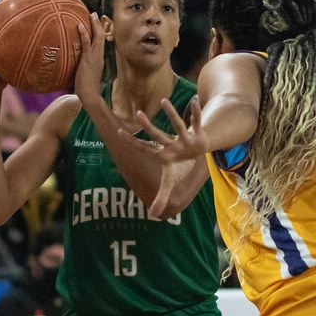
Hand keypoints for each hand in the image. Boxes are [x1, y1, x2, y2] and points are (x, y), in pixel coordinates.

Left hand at [74, 13, 105, 105]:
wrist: (90, 95)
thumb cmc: (86, 89)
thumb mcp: (84, 75)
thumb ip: (81, 69)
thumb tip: (74, 67)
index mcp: (99, 60)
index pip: (100, 43)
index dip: (98, 33)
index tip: (95, 23)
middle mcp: (99, 56)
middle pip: (101, 37)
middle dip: (98, 25)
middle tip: (94, 14)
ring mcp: (94, 58)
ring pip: (97, 38)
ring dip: (94, 25)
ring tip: (91, 15)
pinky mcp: (88, 60)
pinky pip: (87, 44)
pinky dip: (84, 34)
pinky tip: (80, 25)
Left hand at [119, 97, 207, 216]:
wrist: (196, 152)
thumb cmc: (179, 165)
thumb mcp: (170, 181)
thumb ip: (161, 197)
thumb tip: (153, 215)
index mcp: (162, 155)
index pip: (144, 148)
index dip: (133, 142)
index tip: (118, 132)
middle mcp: (170, 144)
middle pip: (158, 135)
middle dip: (149, 126)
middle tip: (138, 114)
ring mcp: (183, 139)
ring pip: (177, 126)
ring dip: (172, 114)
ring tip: (164, 101)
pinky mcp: (197, 134)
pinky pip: (196, 122)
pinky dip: (196, 113)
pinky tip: (194, 101)